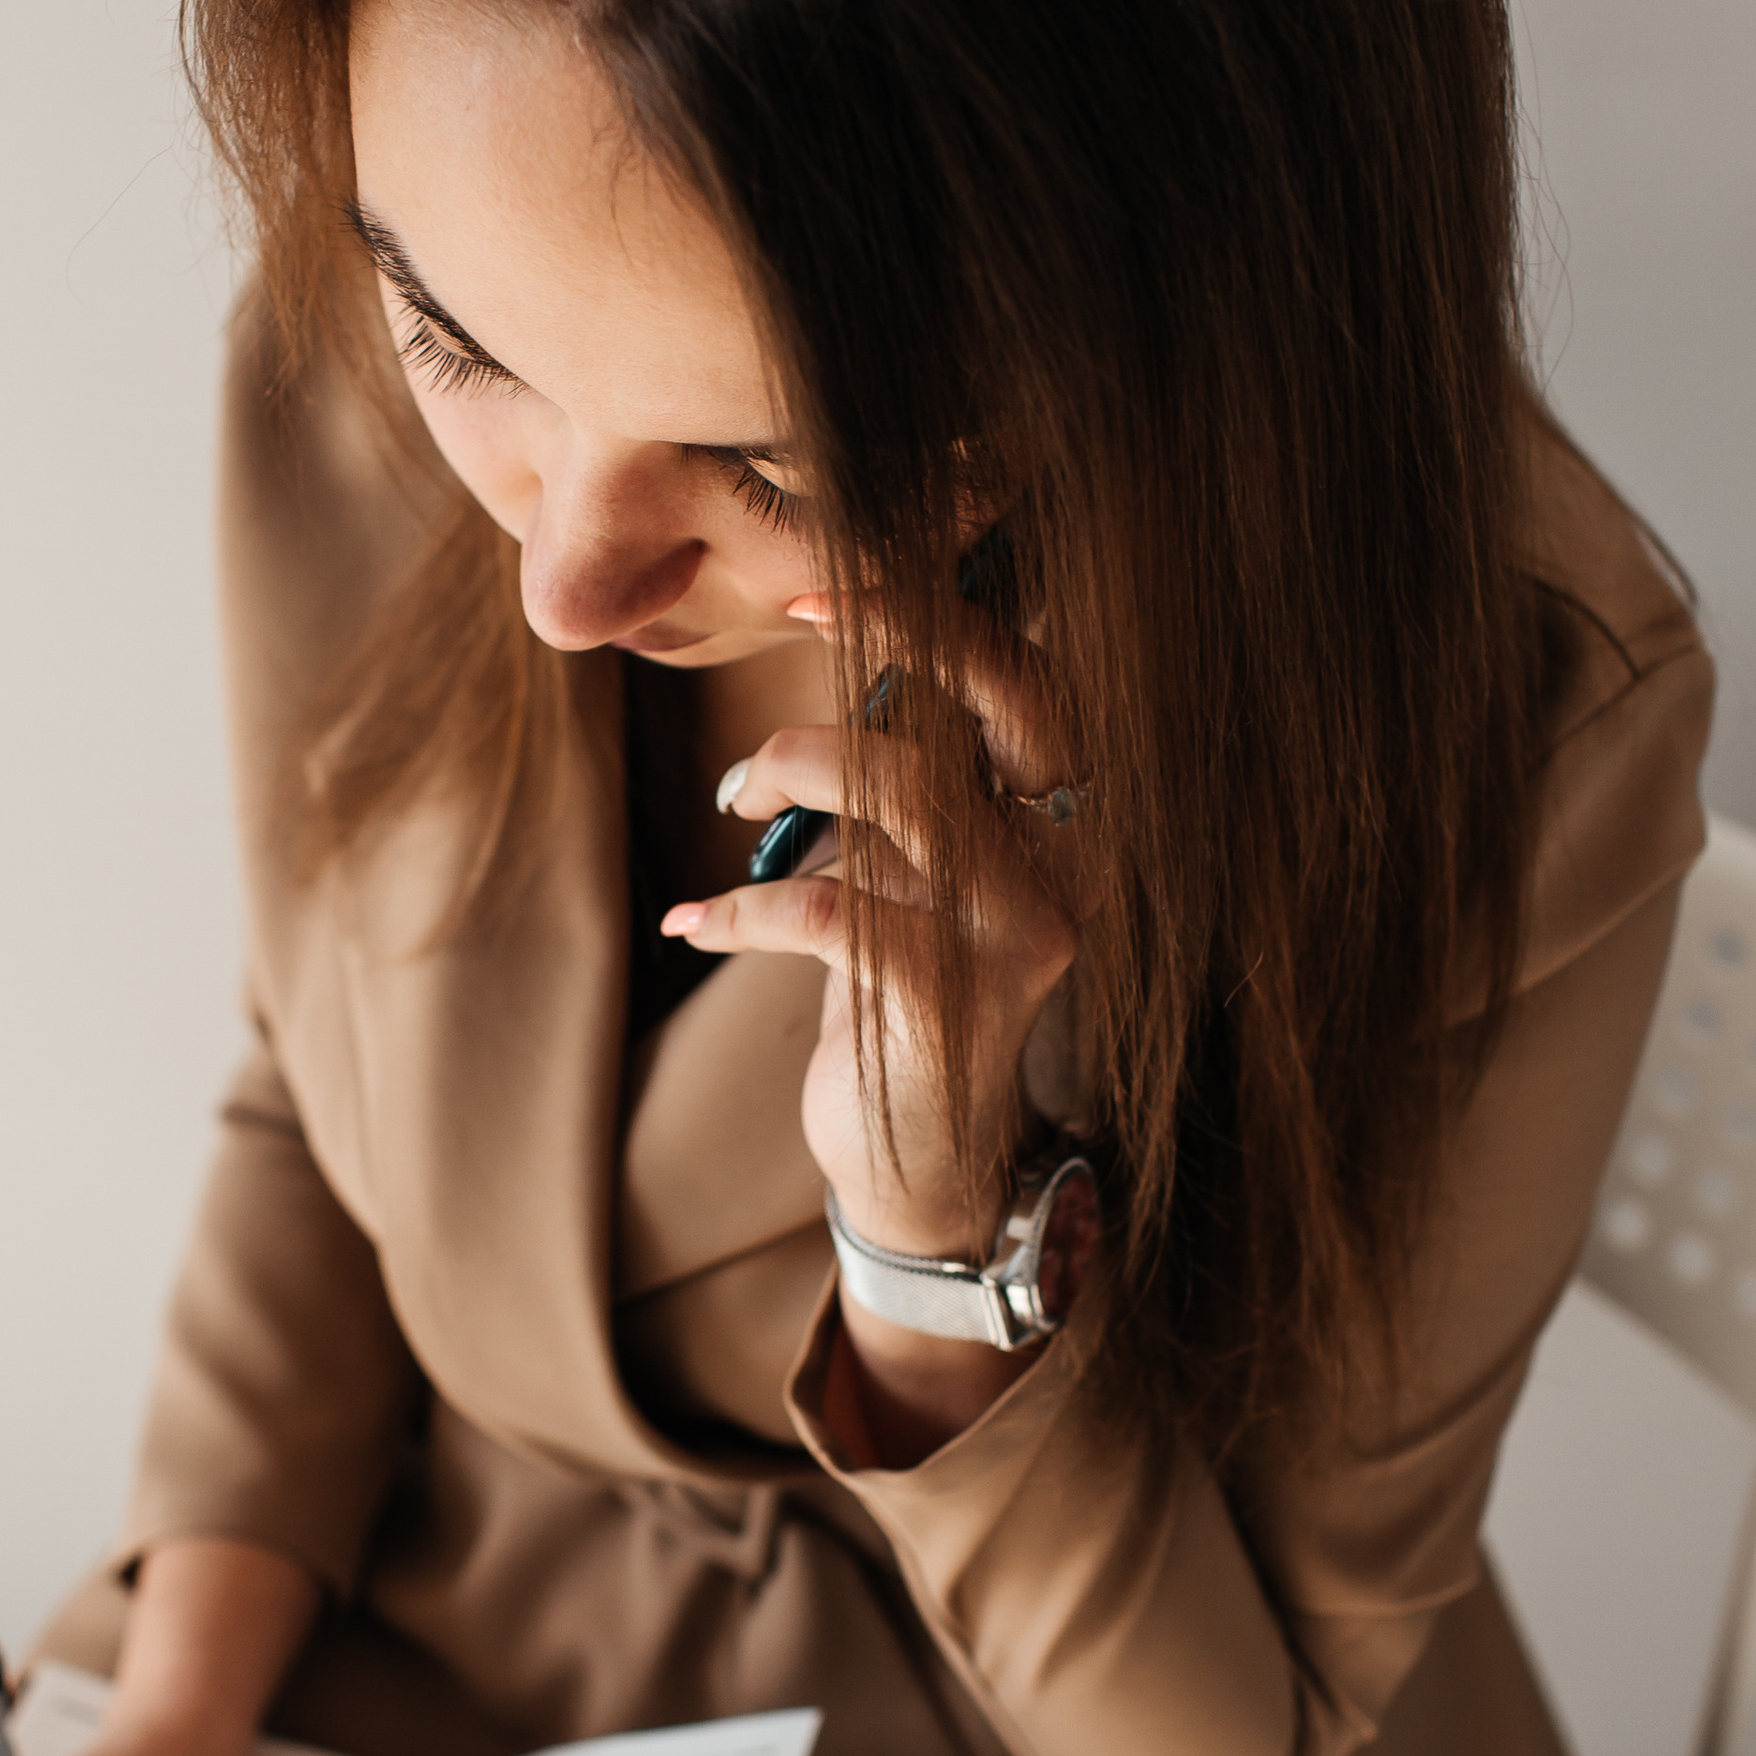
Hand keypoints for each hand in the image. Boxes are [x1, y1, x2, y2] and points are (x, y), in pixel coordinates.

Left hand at [660, 597, 1078, 1455]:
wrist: (924, 1163)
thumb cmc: (901, 997)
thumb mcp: (911, 872)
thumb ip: (906, 777)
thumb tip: (837, 650)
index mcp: (1057, 815)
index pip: (1020, 674)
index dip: (923, 610)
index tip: (813, 592)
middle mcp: (1061, 860)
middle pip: (982, 702)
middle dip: (875, 649)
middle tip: (778, 647)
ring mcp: (1016, 929)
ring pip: (894, 786)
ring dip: (787, 773)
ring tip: (735, 805)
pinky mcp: (948, 997)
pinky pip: (826, 908)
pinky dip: (737, 906)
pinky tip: (694, 924)